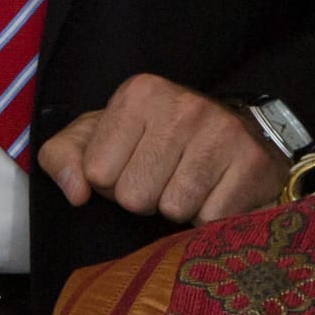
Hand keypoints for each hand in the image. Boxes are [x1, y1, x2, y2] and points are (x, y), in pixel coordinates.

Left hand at [38, 73, 286, 225]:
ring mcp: (222, 132)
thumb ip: (63, 158)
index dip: (111, 182)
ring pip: (173, 209)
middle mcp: (183, 106)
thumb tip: (75, 193)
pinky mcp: (252, 163)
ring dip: (178, 209)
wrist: (238, 133)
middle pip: (134, 196)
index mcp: (139, 94)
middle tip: (164, 178)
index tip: (133, 165)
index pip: (97, 173)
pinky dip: (210, 217)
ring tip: (190, 184)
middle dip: (145, 199)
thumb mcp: (98, 138)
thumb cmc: (156, 139)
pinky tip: (216, 192)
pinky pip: (210, 220)